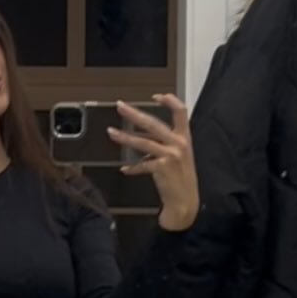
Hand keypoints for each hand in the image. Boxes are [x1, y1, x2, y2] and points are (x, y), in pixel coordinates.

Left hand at [107, 94, 199, 231]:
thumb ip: (163, 144)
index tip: (155, 96)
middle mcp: (179, 143)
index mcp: (185, 137)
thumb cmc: (180, 178)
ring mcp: (170, 155)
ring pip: (143, 142)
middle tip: (120, 106)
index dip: (169, 101)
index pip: (181, 111)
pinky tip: (125, 170)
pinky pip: (141, 165)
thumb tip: (141, 140)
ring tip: (111, 133)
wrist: (185, 201)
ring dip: (125, 137)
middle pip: (154, 123)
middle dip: (134, 114)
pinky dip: (132, 168)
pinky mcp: (162, 168)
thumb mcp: (178, 156)